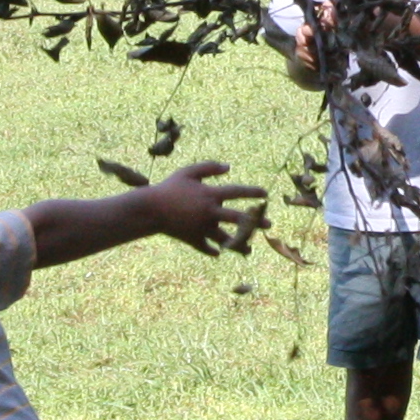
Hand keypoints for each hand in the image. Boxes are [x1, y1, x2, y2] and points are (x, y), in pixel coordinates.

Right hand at [141, 161, 268, 255]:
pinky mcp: (193, 239)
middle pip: (238, 219)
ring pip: (226, 240)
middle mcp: (210, 212)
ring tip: (249, 249)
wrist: (150, 209)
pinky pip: (206, 248)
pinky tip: (220, 252)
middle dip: (255, 222)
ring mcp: (202, 228)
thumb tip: (229, 166)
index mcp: (210, 194)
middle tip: (269, 224)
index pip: (237, 192)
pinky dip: (213, 251)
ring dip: (239, 245)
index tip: (265, 194)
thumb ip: (208, 167)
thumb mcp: (188, 172)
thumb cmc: (169, 187)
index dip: (252, 192)